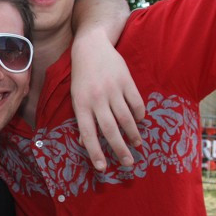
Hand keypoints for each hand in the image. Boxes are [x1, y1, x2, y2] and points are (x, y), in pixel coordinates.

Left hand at [70, 30, 144, 170]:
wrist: (91, 47)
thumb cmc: (82, 77)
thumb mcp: (76, 97)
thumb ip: (82, 119)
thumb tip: (84, 143)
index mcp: (81, 104)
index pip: (88, 133)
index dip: (94, 151)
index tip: (102, 168)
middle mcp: (96, 98)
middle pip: (109, 129)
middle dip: (119, 149)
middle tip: (128, 163)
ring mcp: (112, 89)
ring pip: (125, 118)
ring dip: (133, 134)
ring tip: (137, 145)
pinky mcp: (126, 81)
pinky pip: (136, 103)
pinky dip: (139, 115)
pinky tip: (139, 122)